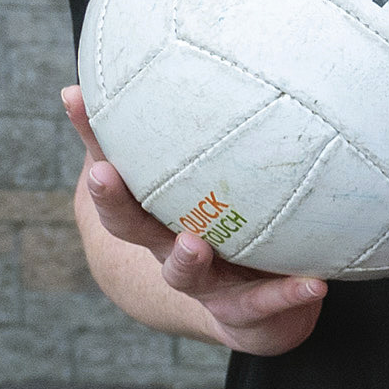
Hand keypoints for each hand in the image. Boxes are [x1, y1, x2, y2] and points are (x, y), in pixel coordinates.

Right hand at [62, 87, 326, 354]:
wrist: (256, 315)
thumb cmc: (226, 234)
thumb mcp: (204, 188)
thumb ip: (185, 137)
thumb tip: (165, 73)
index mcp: (158, 217)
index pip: (116, 175)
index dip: (94, 138)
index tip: (74, 99)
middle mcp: (173, 250)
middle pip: (133, 228)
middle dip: (115, 201)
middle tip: (103, 174)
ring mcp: (207, 286)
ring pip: (186, 274)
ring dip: (187, 258)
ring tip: (195, 242)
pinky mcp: (247, 314)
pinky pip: (266, 304)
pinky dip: (287, 295)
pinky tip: (314, 284)